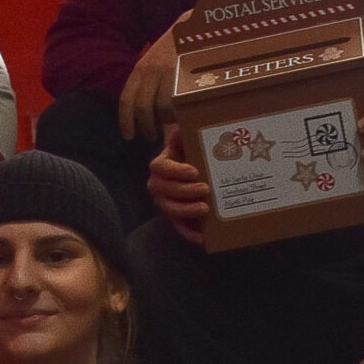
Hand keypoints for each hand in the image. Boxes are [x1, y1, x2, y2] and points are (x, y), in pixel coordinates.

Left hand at [117, 16, 186, 142]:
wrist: (196, 27)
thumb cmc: (176, 49)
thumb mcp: (155, 62)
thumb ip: (147, 83)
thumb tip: (143, 113)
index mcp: (141, 68)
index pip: (127, 99)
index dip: (125, 121)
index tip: (128, 136)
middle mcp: (151, 70)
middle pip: (142, 108)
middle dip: (145, 127)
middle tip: (150, 136)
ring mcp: (169, 73)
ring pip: (162, 108)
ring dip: (165, 121)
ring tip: (169, 124)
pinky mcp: (185, 75)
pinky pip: (179, 102)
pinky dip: (179, 113)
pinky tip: (182, 114)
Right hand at [148, 127, 211, 245]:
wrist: (197, 169)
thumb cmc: (192, 153)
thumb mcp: (188, 140)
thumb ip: (184, 132)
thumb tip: (182, 126)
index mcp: (161, 165)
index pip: (161, 168)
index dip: (176, 171)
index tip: (194, 171)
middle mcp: (158, 185)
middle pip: (165, 191)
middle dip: (185, 191)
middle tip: (206, 189)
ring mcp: (165, 202)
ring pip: (170, 210)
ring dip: (186, 211)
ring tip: (205, 209)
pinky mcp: (175, 217)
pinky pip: (178, 227)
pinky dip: (189, 233)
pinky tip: (202, 238)